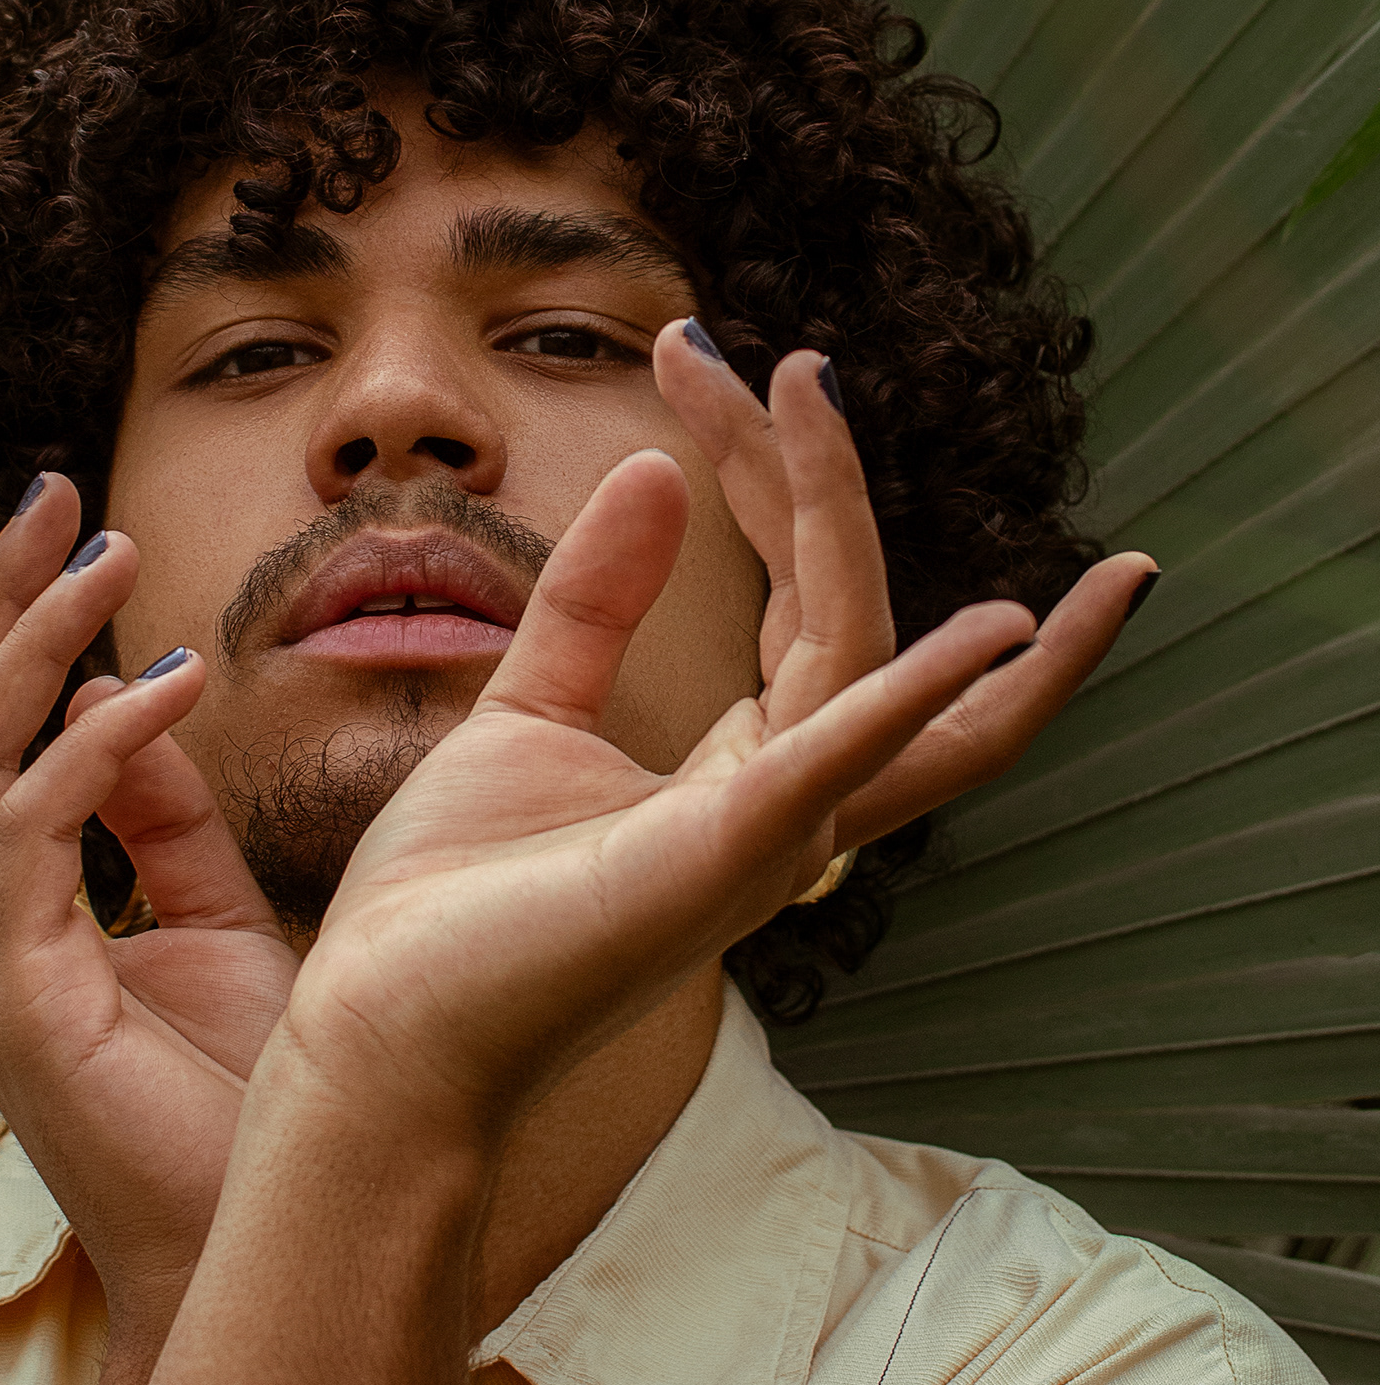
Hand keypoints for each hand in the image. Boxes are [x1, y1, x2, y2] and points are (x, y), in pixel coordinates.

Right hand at [0, 479, 297, 1344]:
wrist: (261, 1240)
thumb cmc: (241, 1095)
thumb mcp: (215, 922)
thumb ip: (166, 820)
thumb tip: (137, 699)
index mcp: (4, 915)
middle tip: (44, 498)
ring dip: (34, 647)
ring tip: (107, 557)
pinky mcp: (20, 997)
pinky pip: (35, 834)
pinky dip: (94, 746)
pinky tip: (166, 683)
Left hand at [273, 334, 1154, 1146]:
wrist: (384, 1025)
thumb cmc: (452, 905)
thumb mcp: (528, 710)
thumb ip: (593, 603)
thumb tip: (651, 471)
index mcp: (744, 773)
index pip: (807, 605)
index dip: (783, 483)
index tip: (736, 363)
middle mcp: (783, 807)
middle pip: (861, 620)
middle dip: (830, 485)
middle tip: (791, 359)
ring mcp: (767, 838)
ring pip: (879, 672)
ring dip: (864, 531)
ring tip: (827, 399)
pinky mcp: (726, 859)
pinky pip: (847, 759)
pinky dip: (921, 692)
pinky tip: (1001, 623)